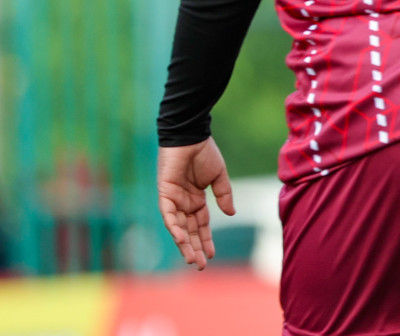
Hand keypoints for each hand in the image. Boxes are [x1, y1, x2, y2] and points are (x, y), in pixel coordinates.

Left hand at [157, 138, 235, 269]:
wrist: (191, 137)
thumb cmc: (205, 153)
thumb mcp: (219, 177)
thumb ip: (224, 195)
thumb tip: (231, 213)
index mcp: (196, 200)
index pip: (201, 225)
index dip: (205, 240)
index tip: (212, 255)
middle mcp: (184, 203)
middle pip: (189, 231)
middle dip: (194, 248)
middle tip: (200, 266)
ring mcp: (173, 200)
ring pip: (178, 228)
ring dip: (184, 244)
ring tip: (192, 259)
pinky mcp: (165, 194)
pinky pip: (168, 215)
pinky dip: (174, 227)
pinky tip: (182, 239)